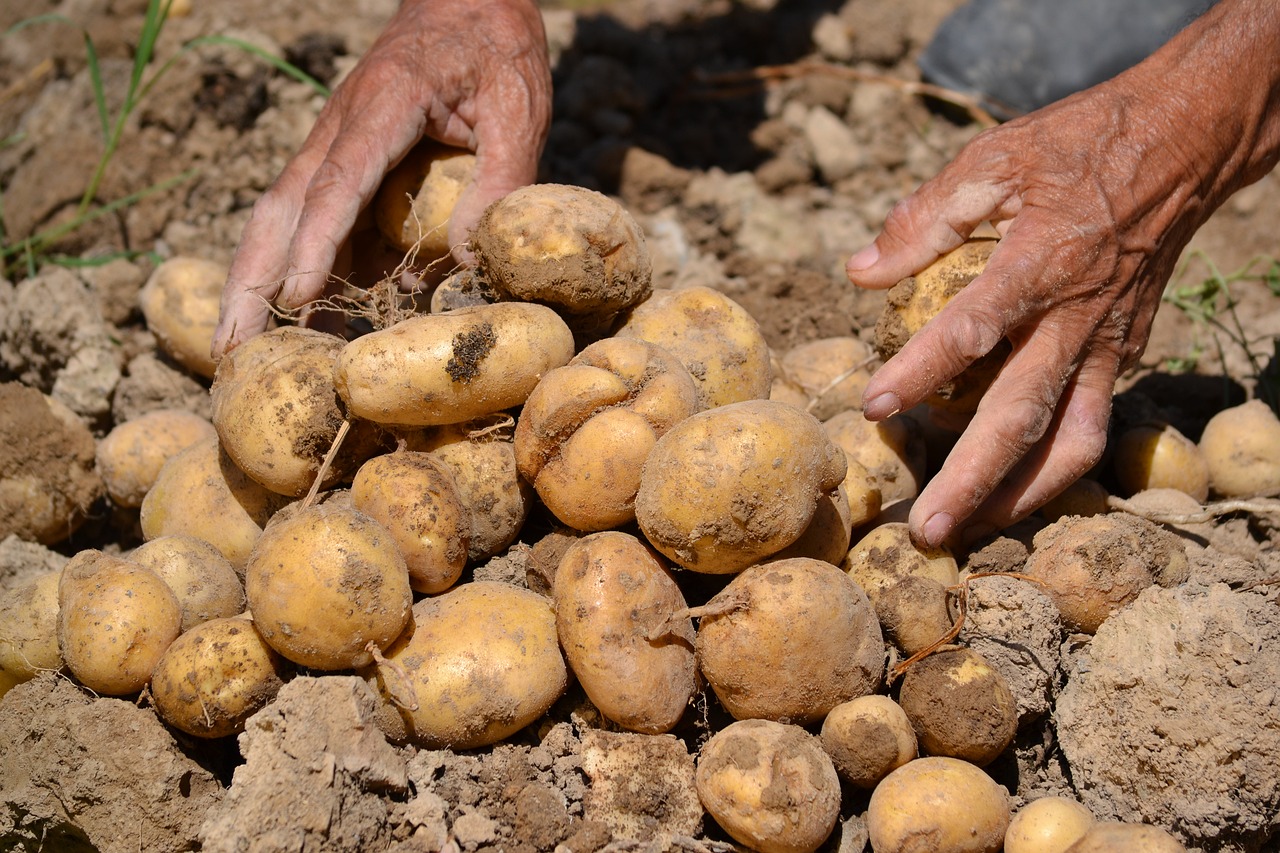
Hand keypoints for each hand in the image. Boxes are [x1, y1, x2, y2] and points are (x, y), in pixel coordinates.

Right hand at [212, 0, 551, 357]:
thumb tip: (472, 262)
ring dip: (256, 282)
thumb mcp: (519, 108)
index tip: (296, 297)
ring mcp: (335, 147)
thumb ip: (501, 180)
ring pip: (282, 219)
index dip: (316, 244)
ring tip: (235, 348)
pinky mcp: (346, 164)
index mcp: (382, 107)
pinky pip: (315, 223)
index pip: (337, 184)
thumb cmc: (496, 49)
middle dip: (251, 280)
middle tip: (230, 346)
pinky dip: (299, 271)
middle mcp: (341, 129)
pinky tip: (294, 320)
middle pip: (281, 210)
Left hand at [846, 0, 1279, 547]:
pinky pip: (1093, 423)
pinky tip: (1013, 484)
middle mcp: (1077, 318)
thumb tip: (860, 273)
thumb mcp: (995, 158)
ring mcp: (1108, 344)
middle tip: (926, 531)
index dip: (920, 372)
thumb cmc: (1078, 146)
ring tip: (970, 530)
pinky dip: (1054, 464)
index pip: (971, 331)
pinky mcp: (1126, 354)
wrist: (1182, 143)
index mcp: (1039, 263)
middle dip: (972, 481)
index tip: (872, 406)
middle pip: (1023, 417)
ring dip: (1021, 496)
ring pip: (1070, 441)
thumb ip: (925, 218)